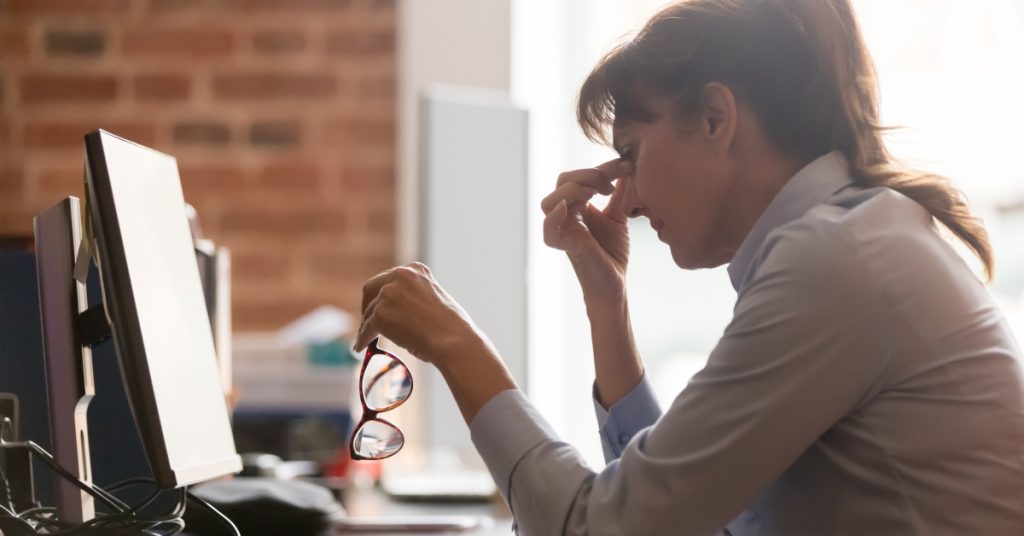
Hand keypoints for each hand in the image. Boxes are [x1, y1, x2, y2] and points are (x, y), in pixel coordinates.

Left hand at [353, 262, 479, 365]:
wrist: (453, 341)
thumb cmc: (451, 327)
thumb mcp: (434, 298)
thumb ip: (414, 297)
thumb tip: (397, 311)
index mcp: (416, 269)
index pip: (389, 278)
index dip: (381, 294)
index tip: (380, 305)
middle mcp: (400, 276)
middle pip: (371, 289)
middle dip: (368, 305)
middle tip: (369, 321)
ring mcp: (388, 294)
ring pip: (369, 312)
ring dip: (367, 326)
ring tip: (366, 339)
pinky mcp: (380, 314)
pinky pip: (366, 330)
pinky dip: (363, 339)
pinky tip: (361, 347)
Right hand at [541, 158, 633, 303]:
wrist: (615, 282)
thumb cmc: (612, 253)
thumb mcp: (618, 216)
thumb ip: (620, 193)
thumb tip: (628, 168)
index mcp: (576, 205)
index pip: (578, 176)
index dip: (601, 168)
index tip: (626, 165)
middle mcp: (565, 215)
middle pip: (563, 181)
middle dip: (589, 175)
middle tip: (612, 184)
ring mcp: (561, 229)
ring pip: (550, 201)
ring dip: (574, 190)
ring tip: (599, 193)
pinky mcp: (562, 245)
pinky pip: (548, 228)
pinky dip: (556, 215)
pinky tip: (579, 207)